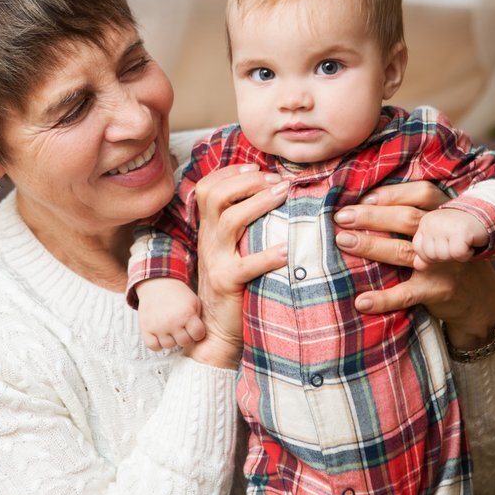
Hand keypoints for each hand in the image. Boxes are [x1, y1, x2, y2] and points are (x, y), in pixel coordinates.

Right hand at [135, 278, 205, 350]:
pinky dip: (157, 343)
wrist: (158, 283)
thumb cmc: (178, 294)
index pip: (198, 335)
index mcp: (187, 314)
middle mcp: (172, 322)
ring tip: (170, 329)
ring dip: (171, 339)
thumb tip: (198, 336)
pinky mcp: (146, 328)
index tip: (194, 328)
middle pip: (184, 342)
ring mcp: (158, 326)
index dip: (197, 332)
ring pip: (169, 345)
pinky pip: (153, 346)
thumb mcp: (194, 302)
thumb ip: (198, 319)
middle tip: (182, 328)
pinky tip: (160, 335)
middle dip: (185, 336)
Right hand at [184, 164, 288, 368]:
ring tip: (283, 194)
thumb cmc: (234, 286)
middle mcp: (208, 241)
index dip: (230, 172)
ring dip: (258, 203)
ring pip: (229, 221)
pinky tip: (286, 250)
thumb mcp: (231, 250)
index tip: (256, 166)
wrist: (215, 329)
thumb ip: (243, 227)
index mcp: (209, 230)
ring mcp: (215, 261)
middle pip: (216, 196)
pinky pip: (246, 266)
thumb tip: (274, 197)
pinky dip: (267, 256)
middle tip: (277, 180)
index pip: (209, 188)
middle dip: (247, 181)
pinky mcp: (226, 283)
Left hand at [333, 181, 494, 348]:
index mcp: (447, 213)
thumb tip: (363, 202)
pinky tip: (361, 300)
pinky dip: (384, 298)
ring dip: (371, 246)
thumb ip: (416, 213)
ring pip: (404, 251)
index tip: (364, 198)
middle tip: (341, 217)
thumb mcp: (441, 228)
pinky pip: (408, 293)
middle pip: (408, 219)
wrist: (480, 298)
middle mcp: (447, 235)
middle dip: (372, 216)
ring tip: (343, 241)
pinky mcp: (439, 290)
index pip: (422, 194)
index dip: (392, 194)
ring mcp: (444, 263)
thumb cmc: (447, 254)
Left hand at [412, 209, 488, 269]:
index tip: (445, 245)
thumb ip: (427, 252)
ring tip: (462, 242)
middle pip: (430, 255)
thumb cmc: (461, 229)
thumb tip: (418, 266)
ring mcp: (444, 226)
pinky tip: (470, 244)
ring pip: (443, 256)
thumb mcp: (441, 239)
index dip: (432, 254)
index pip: (418, 250)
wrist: (485, 214)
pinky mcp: (460, 232)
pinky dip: (466, 254)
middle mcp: (432, 223)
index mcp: (424, 223)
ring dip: (456, 254)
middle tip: (456, 242)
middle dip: (445, 255)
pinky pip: (458, 254)